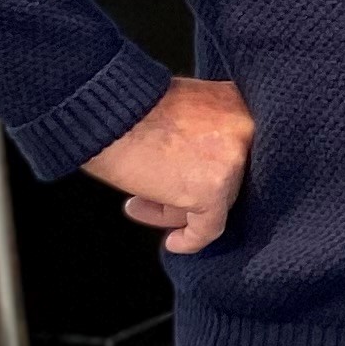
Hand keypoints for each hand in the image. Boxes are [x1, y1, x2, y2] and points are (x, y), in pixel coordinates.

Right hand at [83, 76, 254, 253]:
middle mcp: (244, 129)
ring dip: (177, 207)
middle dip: (187, 187)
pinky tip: (174, 243)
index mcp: (235, 102)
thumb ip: (199, 128)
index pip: (231, 147)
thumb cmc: (125, 104)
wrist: (100, 111)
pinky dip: (191, 238)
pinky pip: (209, 226)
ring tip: (138, 206)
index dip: (203, 165)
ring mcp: (232, 160)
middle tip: (154, 193)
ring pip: (216, 200)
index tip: (180, 175)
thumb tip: (195, 167)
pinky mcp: (213, 189)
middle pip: (225, 175)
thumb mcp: (177, 105)